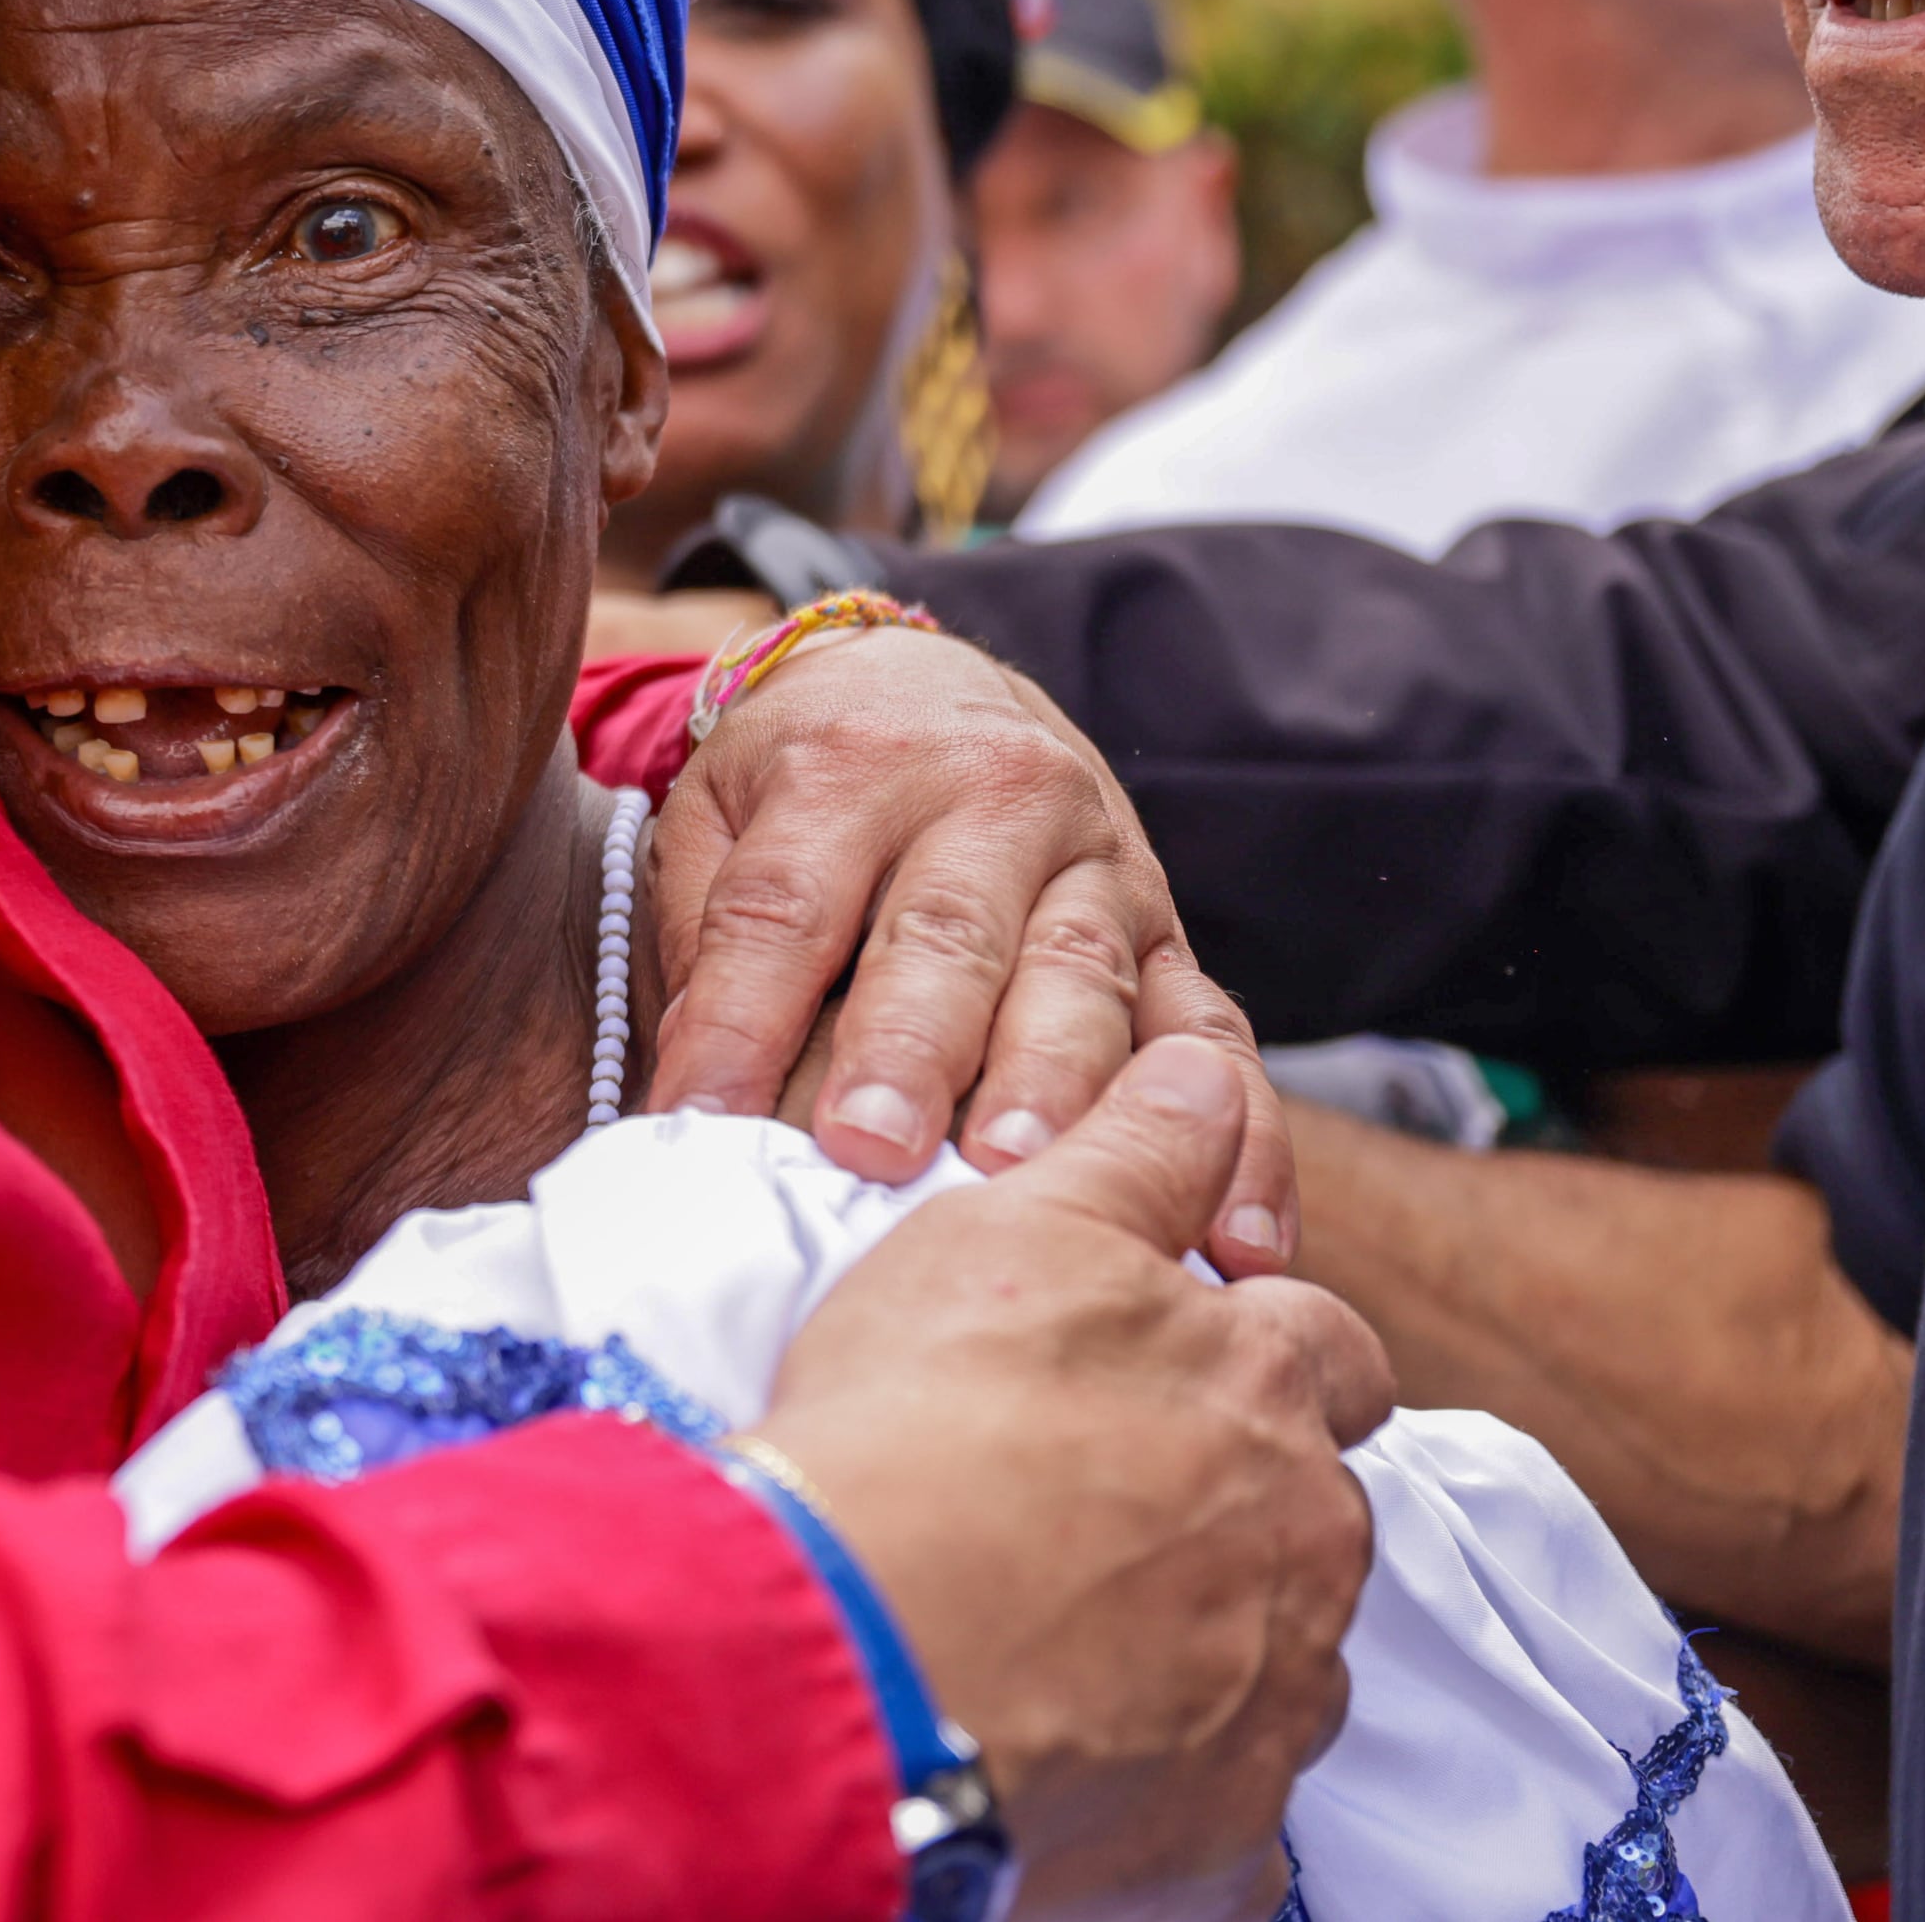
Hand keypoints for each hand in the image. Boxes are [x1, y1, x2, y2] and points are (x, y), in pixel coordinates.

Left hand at [646, 624, 1298, 1273]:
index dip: (737, 1019)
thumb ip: (701, 945)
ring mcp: (1099, 867)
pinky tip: (1229, 1240)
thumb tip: (686, 1110)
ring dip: (1058, 1087)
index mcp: (852, 768)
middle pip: (946, 935)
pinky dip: (1238, 1141)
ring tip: (1021, 1178)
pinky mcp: (1173, 935)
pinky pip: (1216, 1039)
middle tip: (872, 1149)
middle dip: (912, 1050)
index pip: (785, 906)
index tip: (698, 1125)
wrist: (937, 685)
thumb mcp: (719, 814)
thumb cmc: (807, 783)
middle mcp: (990, 800)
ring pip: (1083, 980)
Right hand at [751, 1039, 1391, 1916]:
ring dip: (1201, 1643)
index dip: (1266, 1350)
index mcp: (1265, 1386)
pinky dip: (1167, 1784)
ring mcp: (1277, 1694)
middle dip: (1235, 1507)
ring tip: (1057, 1630)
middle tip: (1095, 1507)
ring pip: (1278, 1657)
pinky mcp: (1224, 1833)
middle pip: (1311, 1512)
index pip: (1329, 1347)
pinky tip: (1064, 1749)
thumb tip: (1209, 1065)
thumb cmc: (923, 1418)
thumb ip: (1136, 1149)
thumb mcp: (1016, 1228)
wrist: (854, 1643)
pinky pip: (1227, 1811)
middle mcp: (1306, 1539)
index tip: (1185, 1370)